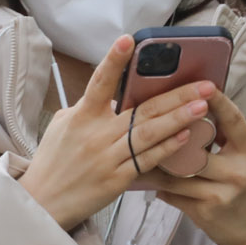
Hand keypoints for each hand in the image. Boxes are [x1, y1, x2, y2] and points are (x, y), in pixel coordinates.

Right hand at [17, 36, 217, 231]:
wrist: (41, 203)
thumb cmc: (52, 163)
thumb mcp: (61, 127)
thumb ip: (87, 109)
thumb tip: (113, 97)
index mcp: (81, 117)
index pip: (99, 83)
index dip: (114, 61)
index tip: (128, 40)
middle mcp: (96, 134)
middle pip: (142, 109)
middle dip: (176, 95)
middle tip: (204, 83)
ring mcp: (108, 157)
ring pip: (150, 133)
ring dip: (180, 118)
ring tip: (204, 105)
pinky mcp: (117, 179)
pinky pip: (147, 159)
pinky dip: (167, 147)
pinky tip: (187, 136)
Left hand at [141, 91, 245, 244]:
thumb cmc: (245, 187)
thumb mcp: (244, 158)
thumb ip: (224, 136)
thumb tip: (192, 107)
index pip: (233, 120)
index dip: (216, 101)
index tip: (202, 85)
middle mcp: (238, 170)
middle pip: (196, 146)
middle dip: (172, 135)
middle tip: (149, 121)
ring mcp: (221, 192)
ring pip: (176, 171)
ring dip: (154, 161)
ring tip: (135, 150)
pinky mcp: (205, 210)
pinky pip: (171, 192)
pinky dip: (157, 184)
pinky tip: (146, 178)